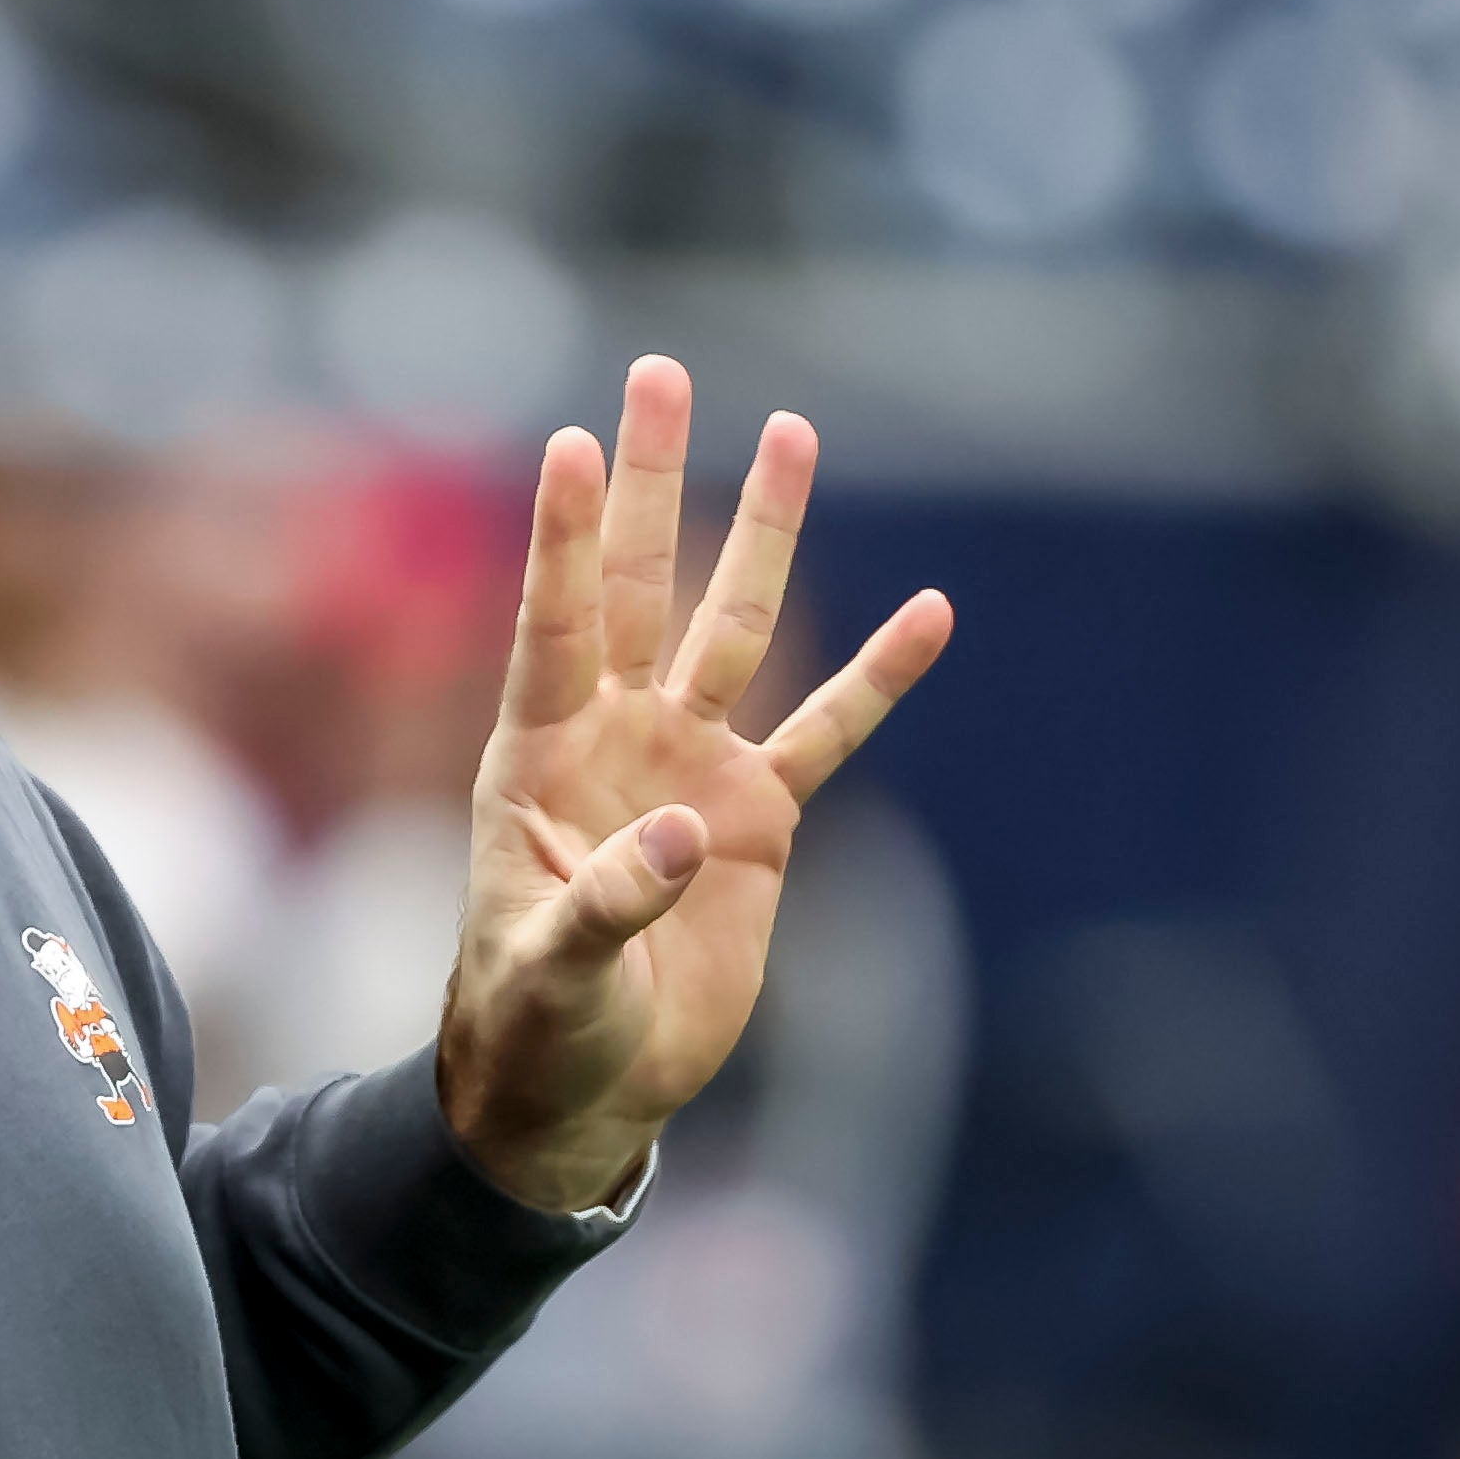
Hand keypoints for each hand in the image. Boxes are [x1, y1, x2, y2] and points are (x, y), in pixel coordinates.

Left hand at [437, 360, 953, 1213]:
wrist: (581, 1085)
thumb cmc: (531, 1024)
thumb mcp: (550, 972)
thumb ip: (607, 905)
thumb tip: (689, 838)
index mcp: (540, 756)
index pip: (555, 624)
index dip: (560, 539)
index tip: (569, 442)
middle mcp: (616, 735)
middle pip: (639, 583)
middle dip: (650, 479)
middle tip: (660, 373)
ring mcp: (692, 764)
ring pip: (735, 627)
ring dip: (760, 534)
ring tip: (791, 435)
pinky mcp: (758, 817)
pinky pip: (826, 731)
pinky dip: (876, 678)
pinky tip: (928, 614)